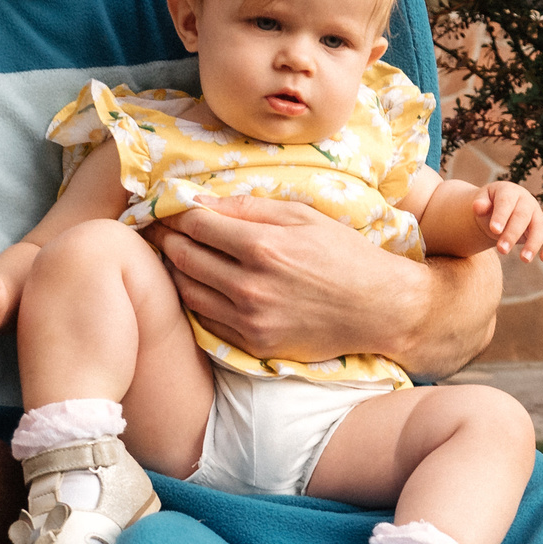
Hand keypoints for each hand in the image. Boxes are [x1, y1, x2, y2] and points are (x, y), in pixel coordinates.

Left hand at [148, 193, 402, 362]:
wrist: (379, 309)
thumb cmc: (344, 255)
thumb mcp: (303, 217)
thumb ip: (249, 207)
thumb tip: (199, 200)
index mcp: (263, 246)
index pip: (196, 225)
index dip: (176, 214)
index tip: (171, 210)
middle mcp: (251, 285)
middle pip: (185, 257)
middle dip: (169, 240)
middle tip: (164, 231)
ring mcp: (251, 320)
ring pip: (189, 292)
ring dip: (177, 271)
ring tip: (178, 257)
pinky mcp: (254, 344)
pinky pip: (207, 321)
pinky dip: (196, 301)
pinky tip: (200, 286)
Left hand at [476, 182, 542, 262]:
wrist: (500, 208)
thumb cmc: (490, 204)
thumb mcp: (482, 200)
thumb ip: (480, 203)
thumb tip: (478, 207)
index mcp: (510, 192)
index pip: (506, 202)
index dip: (501, 216)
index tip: (494, 230)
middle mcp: (526, 201)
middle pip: (522, 216)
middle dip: (512, 234)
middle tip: (502, 250)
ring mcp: (537, 214)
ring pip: (539, 228)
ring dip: (533, 244)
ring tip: (524, 260)